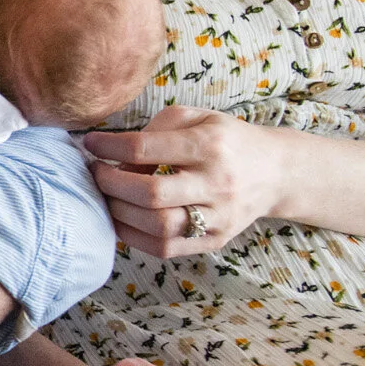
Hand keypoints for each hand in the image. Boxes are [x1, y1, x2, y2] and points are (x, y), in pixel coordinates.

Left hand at [82, 106, 288, 255]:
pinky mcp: (216, 240)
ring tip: (107, 197)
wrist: (275, 172)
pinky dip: (134, 236)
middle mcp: (217, 183)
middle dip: (110, 184)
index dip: (109, 146)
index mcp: (209, 145)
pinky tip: (122, 219)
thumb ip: (155, 131)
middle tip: (95, 173)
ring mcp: (218, 217)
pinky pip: (167, 248)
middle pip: (151, 194)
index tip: (90, 144)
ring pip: (158, 226)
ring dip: (120, 213)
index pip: (146, 148)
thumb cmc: (224, 139)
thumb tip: (115, 157)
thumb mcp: (195, 117)